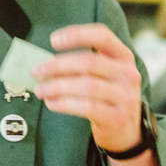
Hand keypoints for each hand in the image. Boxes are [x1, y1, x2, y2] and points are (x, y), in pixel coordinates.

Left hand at [32, 24, 158, 165]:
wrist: (125, 130)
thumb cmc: (106, 97)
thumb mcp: (102, 75)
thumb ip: (80, 65)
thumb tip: (44, 63)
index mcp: (123, 56)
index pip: (102, 36)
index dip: (77, 35)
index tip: (53, 40)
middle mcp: (128, 73)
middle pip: (90, 62)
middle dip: (58, 65)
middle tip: (36, 71)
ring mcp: (125, 96)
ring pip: (87, 85)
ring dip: (58, 86)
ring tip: (40, 90)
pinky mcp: (118, 117)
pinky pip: (87, 107)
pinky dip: (65, 104)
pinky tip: (51, 103)